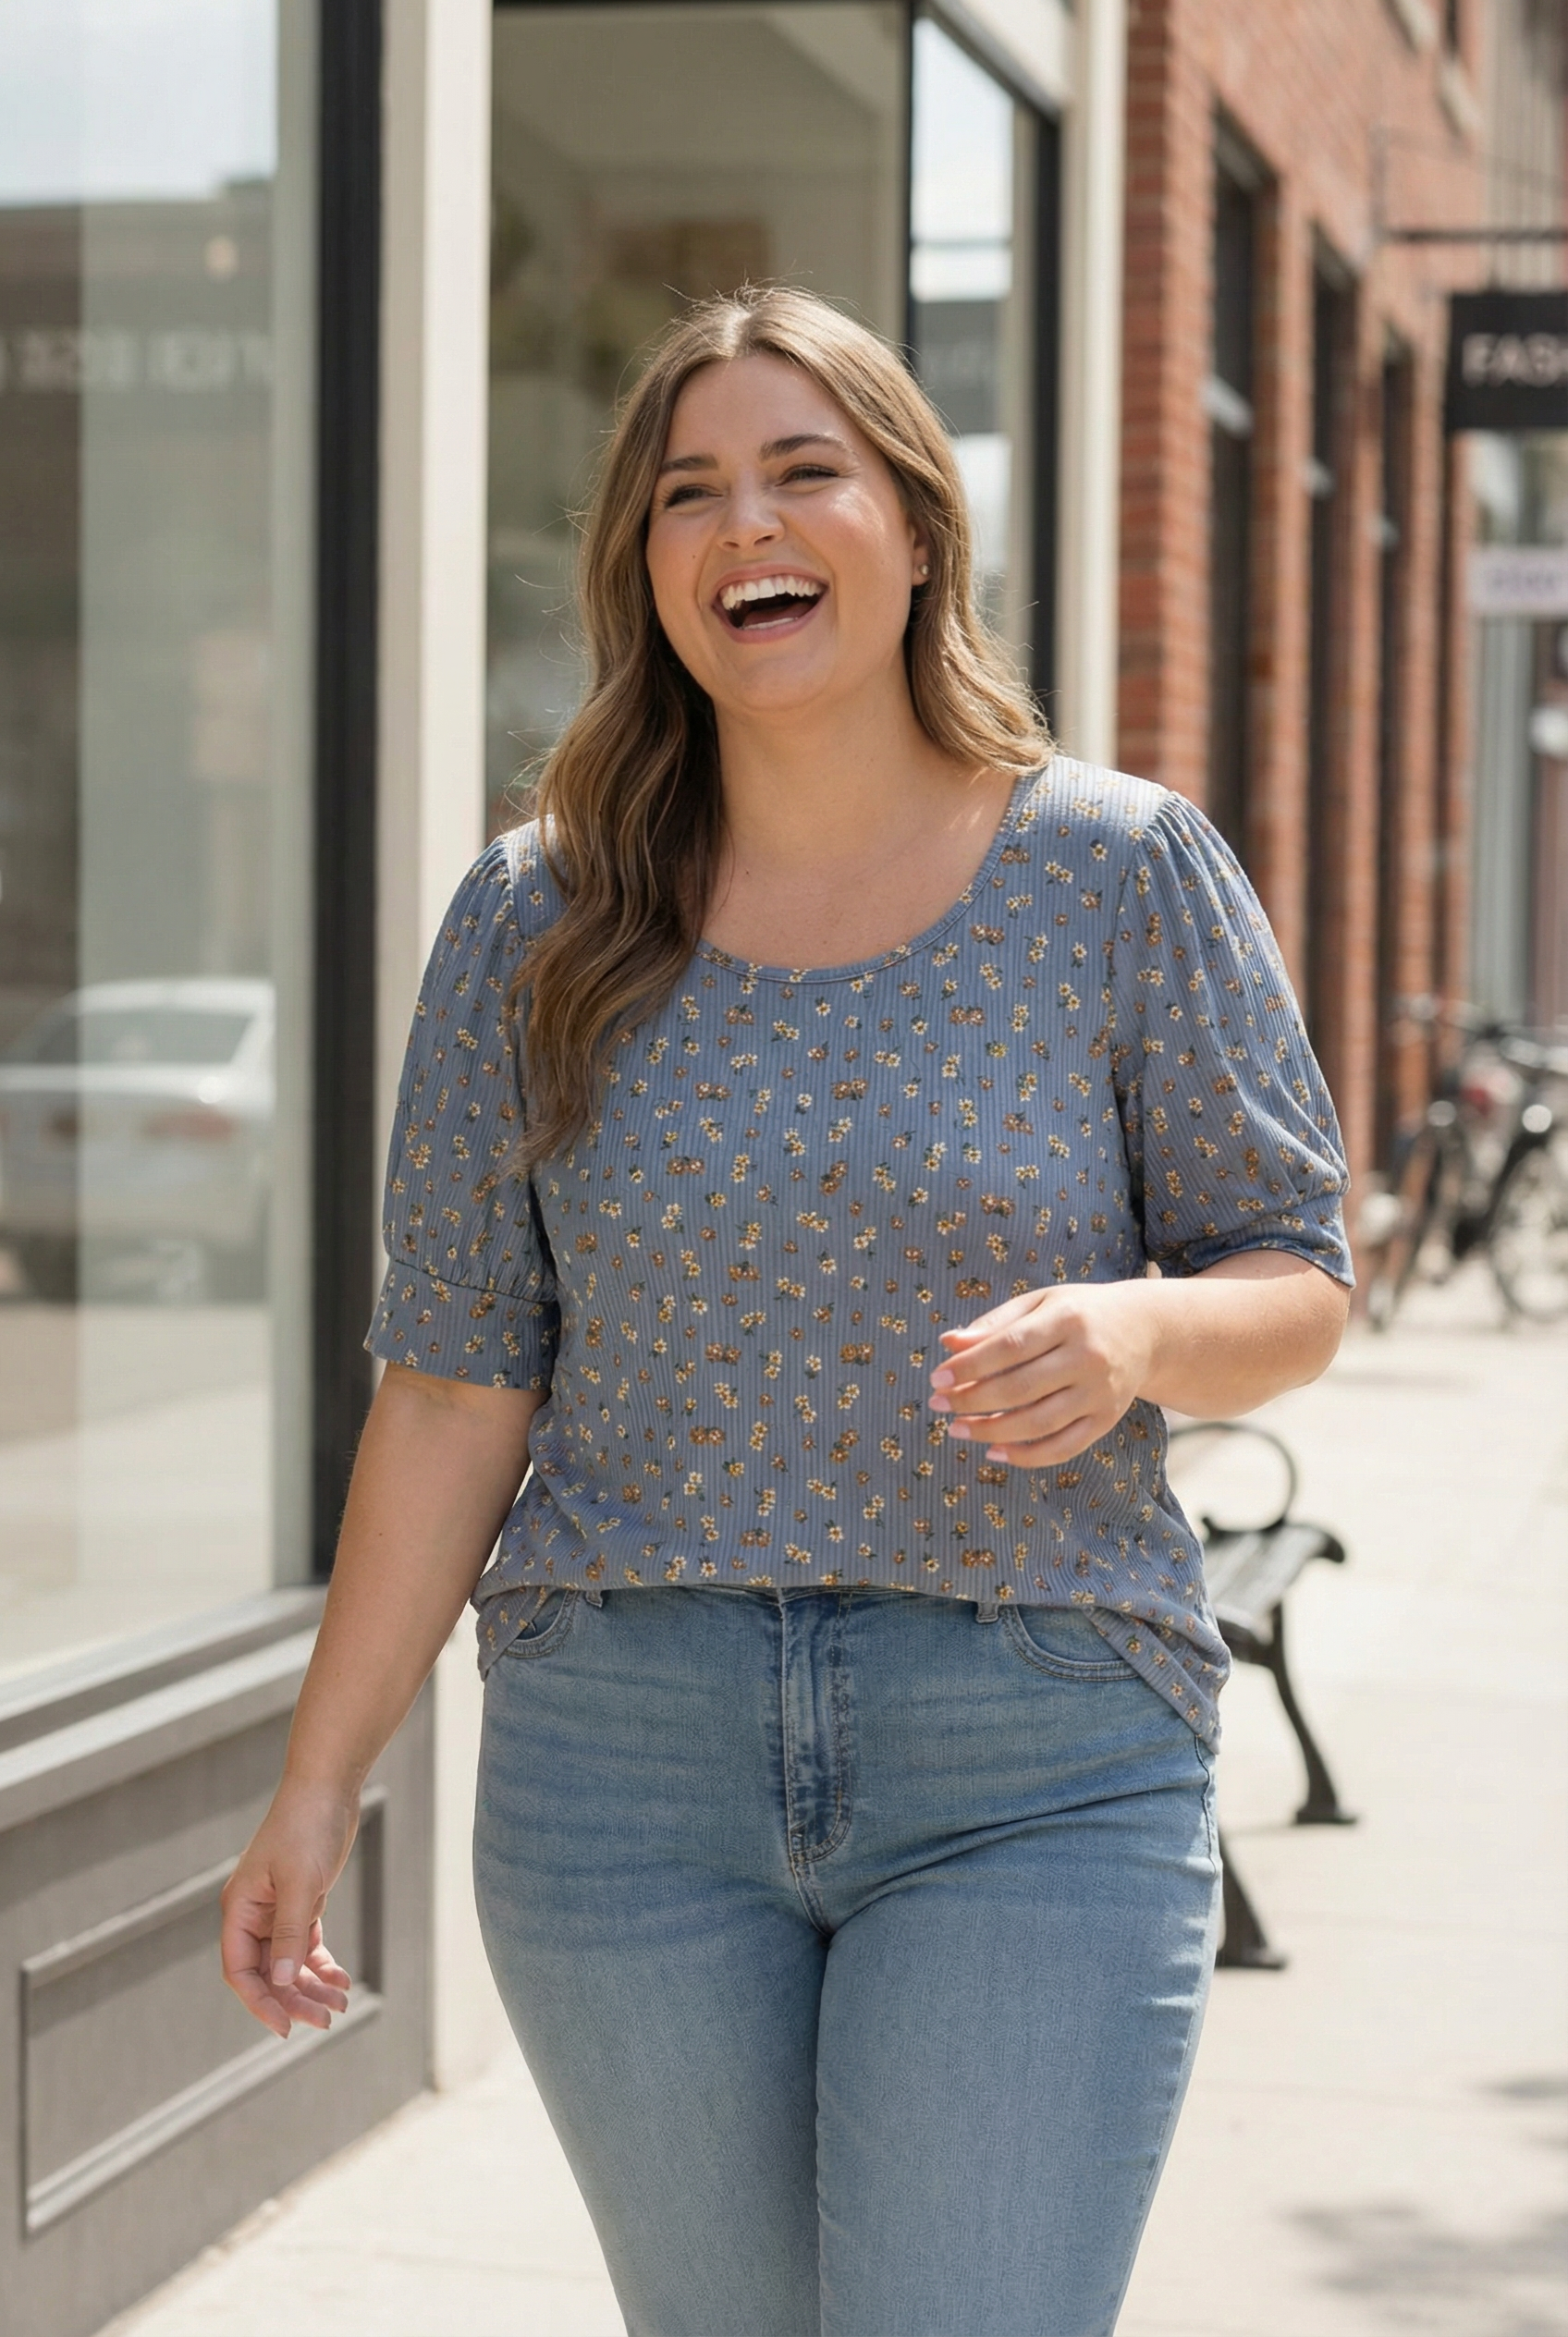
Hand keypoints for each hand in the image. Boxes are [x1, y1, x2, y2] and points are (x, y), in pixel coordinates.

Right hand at [220, 1782, 358, 2039]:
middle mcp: (253, 1914)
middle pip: (267, 1973)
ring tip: (341, 2005)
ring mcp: (278, 1910)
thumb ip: (289, 1932)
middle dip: (294, 1999)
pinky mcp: (302, 1902)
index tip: (285, 2028)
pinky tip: (341, 1980)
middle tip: (326, 2020)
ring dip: (311, 1986)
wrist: (328, 1787)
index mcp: (239, 1909)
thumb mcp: (300, 1882)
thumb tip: (280, 1981)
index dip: (260, 2003)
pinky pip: (306, 1945)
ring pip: (288, 1963)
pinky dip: (321, 1965)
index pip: (240, 1971)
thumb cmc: (307, 1827)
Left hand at [928, 1283, 1158, 1467]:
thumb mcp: (1040, 1303)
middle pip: (1020, 1388)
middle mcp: (1087, 1357)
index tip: (937, 1377)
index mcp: (1067, 1319)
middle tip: (938, 1405)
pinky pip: (1063, 1447)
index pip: (1010, 1346)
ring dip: (991, 1431)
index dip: (970, 1365)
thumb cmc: (1078, 1313)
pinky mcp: (1106, 1420)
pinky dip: (1027, 1456)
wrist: (1144, 1330)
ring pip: (1038, 1423)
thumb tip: (948, 1344)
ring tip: (958, 1429)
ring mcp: (1099, 1393)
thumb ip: (995, 1323)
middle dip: (972, 1400)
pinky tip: (995, 1451)